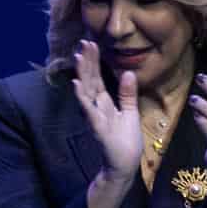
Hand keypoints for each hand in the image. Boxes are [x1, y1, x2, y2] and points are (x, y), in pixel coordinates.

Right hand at [71, 39, 139, 180]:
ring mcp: (94, 116)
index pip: (96, 78)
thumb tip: (128, 72)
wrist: (124, 165)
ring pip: (86, 91)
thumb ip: (127, 93)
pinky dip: (81, 96)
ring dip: (81, 74)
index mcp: (104, 103)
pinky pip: (88, 110)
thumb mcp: (130, 112)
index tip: (91, 44)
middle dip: (87, 62)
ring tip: (78, 56)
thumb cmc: (125, 141)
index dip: (94, 61)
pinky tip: (77, 84)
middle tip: (84, 43)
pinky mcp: (97, 127)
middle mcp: (96, 107)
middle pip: (90, 80)